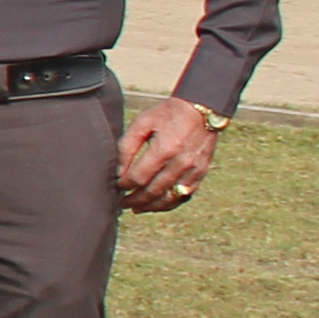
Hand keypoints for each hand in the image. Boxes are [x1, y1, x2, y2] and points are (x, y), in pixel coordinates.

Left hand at [118, 97, 219, 212]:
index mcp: (164, 150)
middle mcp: (181, 163)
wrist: (201, 109)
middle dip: (134, 200)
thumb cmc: (167, 114)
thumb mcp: (142, 123)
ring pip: (169, 198)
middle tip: (121, 203)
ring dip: (150, 206)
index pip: (139, 177)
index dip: (125, 185)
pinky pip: (184, 195)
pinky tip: (156, 204)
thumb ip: (126, 147)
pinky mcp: (201, 172)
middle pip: (153, 191)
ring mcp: (193, 170)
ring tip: (136, 208)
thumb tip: (118, 172)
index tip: (117, 185)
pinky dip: (169, 203)